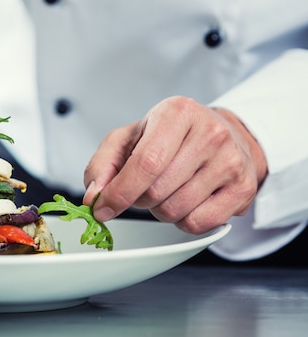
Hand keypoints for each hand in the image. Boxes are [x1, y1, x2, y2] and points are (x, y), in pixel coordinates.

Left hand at [83, 96, 267, 233]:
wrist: (221, 134)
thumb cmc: (169, 137)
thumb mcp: (129, 138)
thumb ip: (103, 165)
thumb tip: (94, 197)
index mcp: (176, 113)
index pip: (145, 163)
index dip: (119, 193)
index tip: (101, 208)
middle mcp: (210, 134)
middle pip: (158, 191)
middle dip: (139, 199)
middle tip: (144, 187)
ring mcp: (231, 161)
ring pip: (176, 210)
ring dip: (160, 210)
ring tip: (167, 190)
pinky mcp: (243, 188)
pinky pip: (199, 224)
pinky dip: (183, 221)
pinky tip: (186, 200)